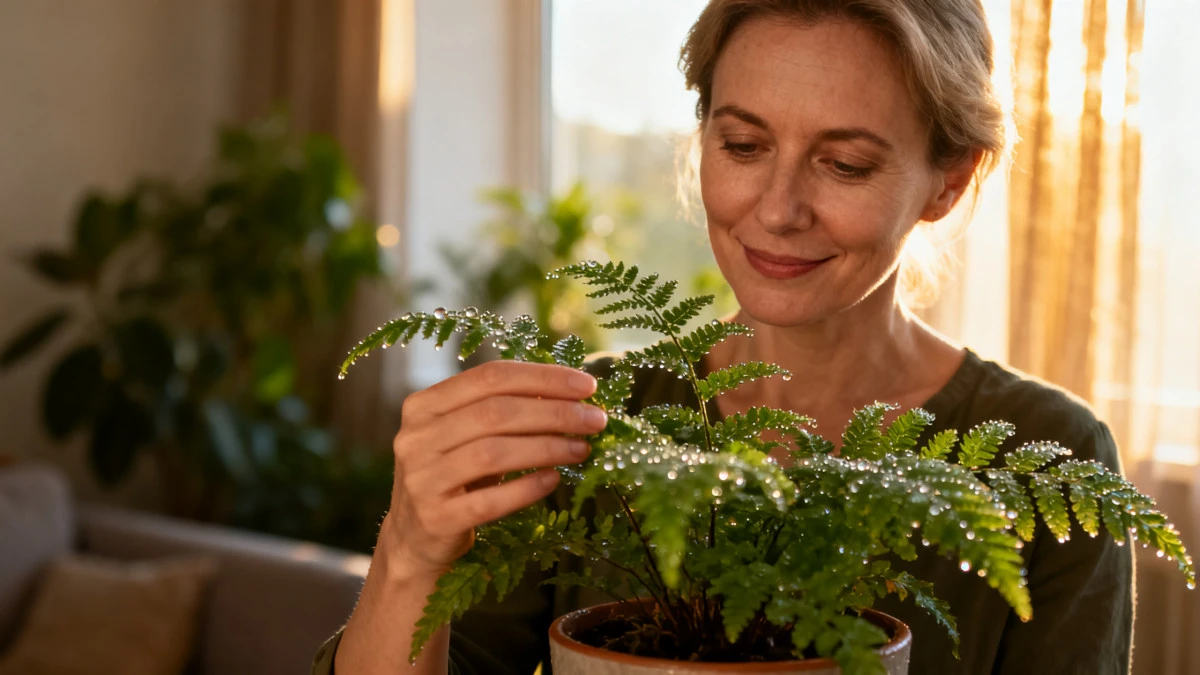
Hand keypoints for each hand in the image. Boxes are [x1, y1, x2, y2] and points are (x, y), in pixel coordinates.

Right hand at [381, 360, 605, 577]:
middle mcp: (415, 438)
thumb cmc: (455, 476)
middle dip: (554, 412)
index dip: (543, 377)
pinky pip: (490, 501)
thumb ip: (506, 410)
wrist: (415, 538)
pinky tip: (554, 479)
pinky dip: (527, 488)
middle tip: (595, 419)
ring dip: (548, 447)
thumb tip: (573, 393)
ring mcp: (421, 479)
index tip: (587, 385)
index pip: (491, 377)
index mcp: (423, 405)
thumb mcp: (468, 435)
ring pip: (494, 452)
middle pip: (495, 412)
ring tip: (582, 448)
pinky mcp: (435, 519)